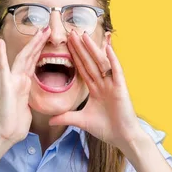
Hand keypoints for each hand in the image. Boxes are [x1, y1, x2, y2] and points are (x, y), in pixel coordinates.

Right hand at [0, 26, 51, 143]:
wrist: (6, 134)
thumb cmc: (16, 124)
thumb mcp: (28, 109)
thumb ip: (29, 99)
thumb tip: (31, 99)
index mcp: (25, 84)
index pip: (34, 62)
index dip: (40, 49)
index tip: (48, 38)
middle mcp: (18, 80)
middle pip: (30, 56)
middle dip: (39, 42)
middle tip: (48, 27)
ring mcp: (11, 81)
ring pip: (22, 58)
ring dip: (31, 44)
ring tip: (39, 31)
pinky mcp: (6, 86)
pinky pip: (4, 68)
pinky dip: (1, 55)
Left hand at [48, 31, 144, 150]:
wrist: (122, 138)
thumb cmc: (106, 128)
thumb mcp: (81, 121)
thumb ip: (66, 117)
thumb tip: (49, 120)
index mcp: (95, 89)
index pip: (82, 69)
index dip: (74, 57)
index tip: (66, 45)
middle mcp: (104, 84)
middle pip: (89, 62)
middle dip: (80, 48)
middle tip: (71, 33)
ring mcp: (112, 84)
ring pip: (101, 63)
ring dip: (93, 49)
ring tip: (84, 35)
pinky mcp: (121, 88)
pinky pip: (116, 71)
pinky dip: (112, 60)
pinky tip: (107, 48)